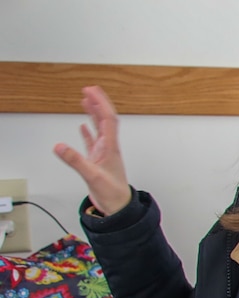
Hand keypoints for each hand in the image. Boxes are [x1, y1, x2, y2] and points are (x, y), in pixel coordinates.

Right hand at [53, 86, 132, 215]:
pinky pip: (93, 142)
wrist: (119, 209)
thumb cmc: (113, 195)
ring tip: (86, 101)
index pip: (107, 119)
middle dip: (98, 103)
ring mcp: (104, 154)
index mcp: (110, 148)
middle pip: (105, 120)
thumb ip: (75, 161)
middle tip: (89, 89)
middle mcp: (108, 148)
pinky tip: (83, 126)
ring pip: (99, 128)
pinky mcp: (98, 161)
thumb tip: (59, 146)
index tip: (91, 91)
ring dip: (94, 114)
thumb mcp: (92, 176)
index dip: (100, 103)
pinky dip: (88, 132)